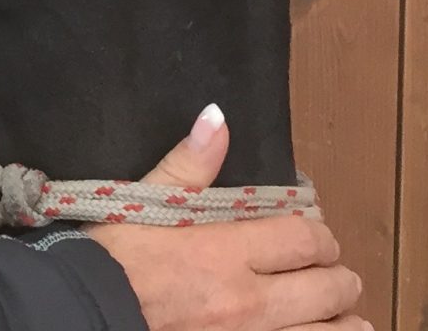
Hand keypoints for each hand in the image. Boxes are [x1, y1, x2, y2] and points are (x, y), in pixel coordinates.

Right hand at [87, 106, 371, 330]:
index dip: (321, 235)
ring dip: (344, 321)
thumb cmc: (110, 262)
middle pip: (328, 287)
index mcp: (227, 252)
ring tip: (344, 314)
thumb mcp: (144, 205)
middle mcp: (248, 301)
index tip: (317, 236)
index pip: (305, 239)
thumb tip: (217, 118)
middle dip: (339, 278)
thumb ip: (187, 165)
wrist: (83, 315)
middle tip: (335, 275)